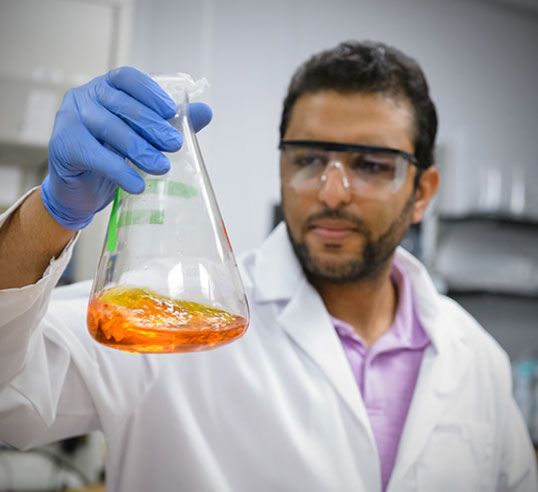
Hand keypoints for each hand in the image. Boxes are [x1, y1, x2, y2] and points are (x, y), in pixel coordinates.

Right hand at [41, 66, 211, 229]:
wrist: (81, 191)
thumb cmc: (113, 158)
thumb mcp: (143, 139)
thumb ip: (171, 124)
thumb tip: (206, 112)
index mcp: (106, 88)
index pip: (128, 78)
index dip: (150, 92)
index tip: (171, 110)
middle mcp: (85, 97)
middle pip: (122, 106)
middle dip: (153, 126)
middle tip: (175, 144)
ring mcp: (70, 119)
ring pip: (111, 129)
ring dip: (140, 149)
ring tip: (162, 166)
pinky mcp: (63, 146)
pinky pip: (96, 156)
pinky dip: (120, 171)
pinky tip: (137, 184)